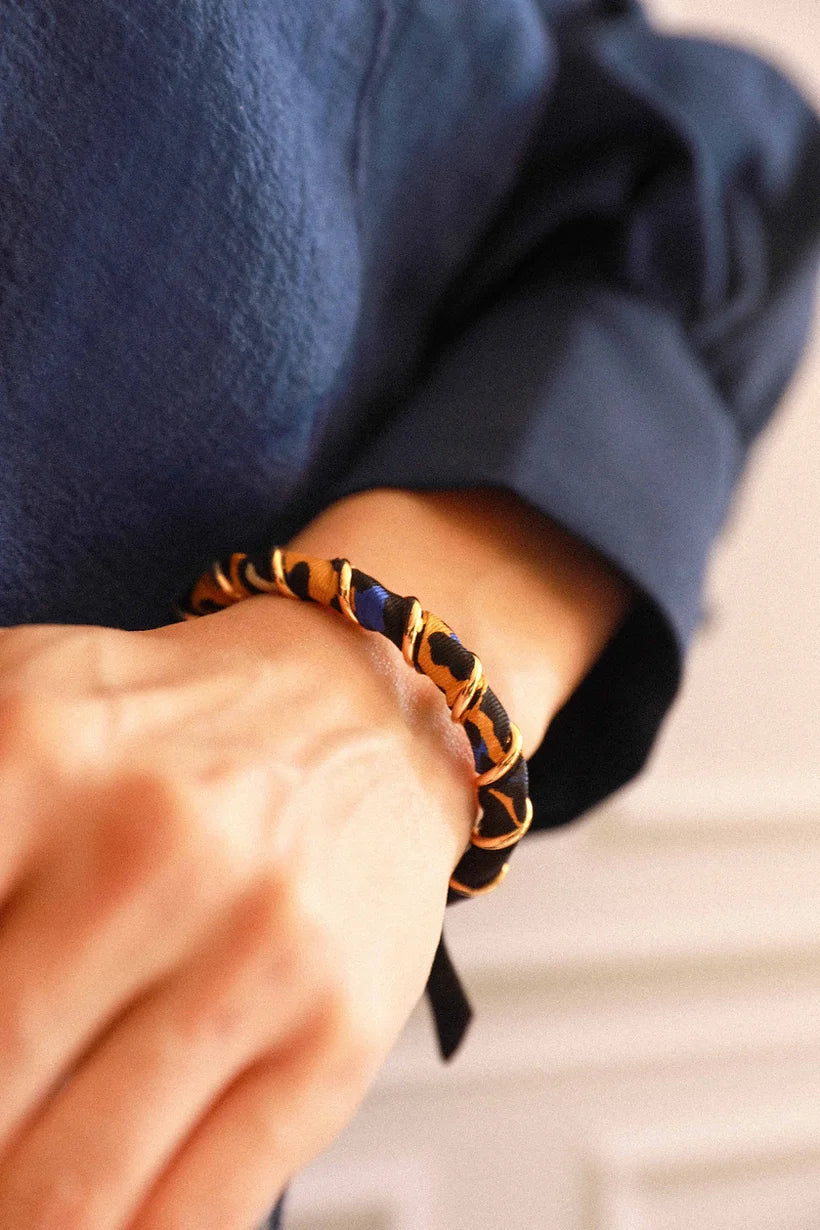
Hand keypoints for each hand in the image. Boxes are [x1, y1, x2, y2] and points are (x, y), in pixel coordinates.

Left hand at [0, 596, 475, 1228]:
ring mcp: (256, 951)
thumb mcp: (19, 708)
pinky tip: (88, 1226)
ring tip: (13, 1199)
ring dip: (18, 1217)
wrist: (364, 713)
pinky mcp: (334, 1035)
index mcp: (39, 754)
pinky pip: (195, 1213)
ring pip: (71, 1187)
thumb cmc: (181, 734)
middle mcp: (154, 852)